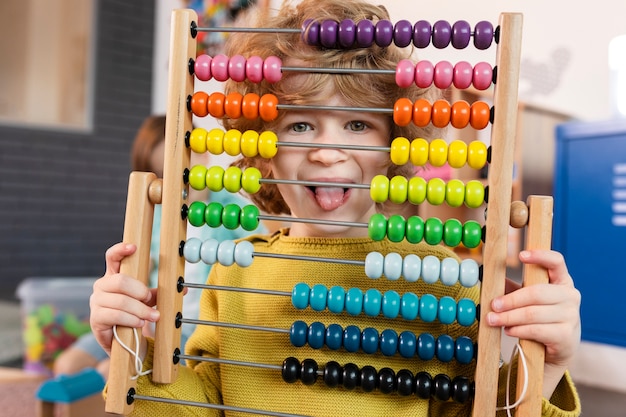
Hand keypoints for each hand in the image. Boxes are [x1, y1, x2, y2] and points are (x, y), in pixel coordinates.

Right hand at [89, 243, 159, 355]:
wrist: (122, 340)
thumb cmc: (133, 314)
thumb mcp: (146, 301)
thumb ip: (158, 293)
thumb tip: (185, 289)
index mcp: (113, 276)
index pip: (112, 258)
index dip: (120, 250)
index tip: (134, 247)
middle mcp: (101, 286)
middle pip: (120, 281)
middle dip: (139, 291)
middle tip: (149, 299)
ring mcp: (96, 302)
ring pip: (120, 301)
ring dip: (140, 310)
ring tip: (152, 316)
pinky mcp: (96, 318)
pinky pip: (115, 315)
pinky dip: (131, 319)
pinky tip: (139, 323)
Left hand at [487, 250, 580, 396]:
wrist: (561, 345)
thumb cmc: (542, 316)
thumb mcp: (530, 299)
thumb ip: (514, 288)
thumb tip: (488, 277)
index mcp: (562, 280)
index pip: (556, 262)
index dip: (540, 256)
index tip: (520, 255)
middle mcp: (570, 296)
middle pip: (537, 293)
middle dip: (510, 300)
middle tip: (493, 305)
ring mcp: (571, 316)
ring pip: (533, 314)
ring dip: (508, 317)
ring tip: (493, 319)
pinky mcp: (566, 335)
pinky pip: (536, 330)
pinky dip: (518, 330)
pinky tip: (508, 330)